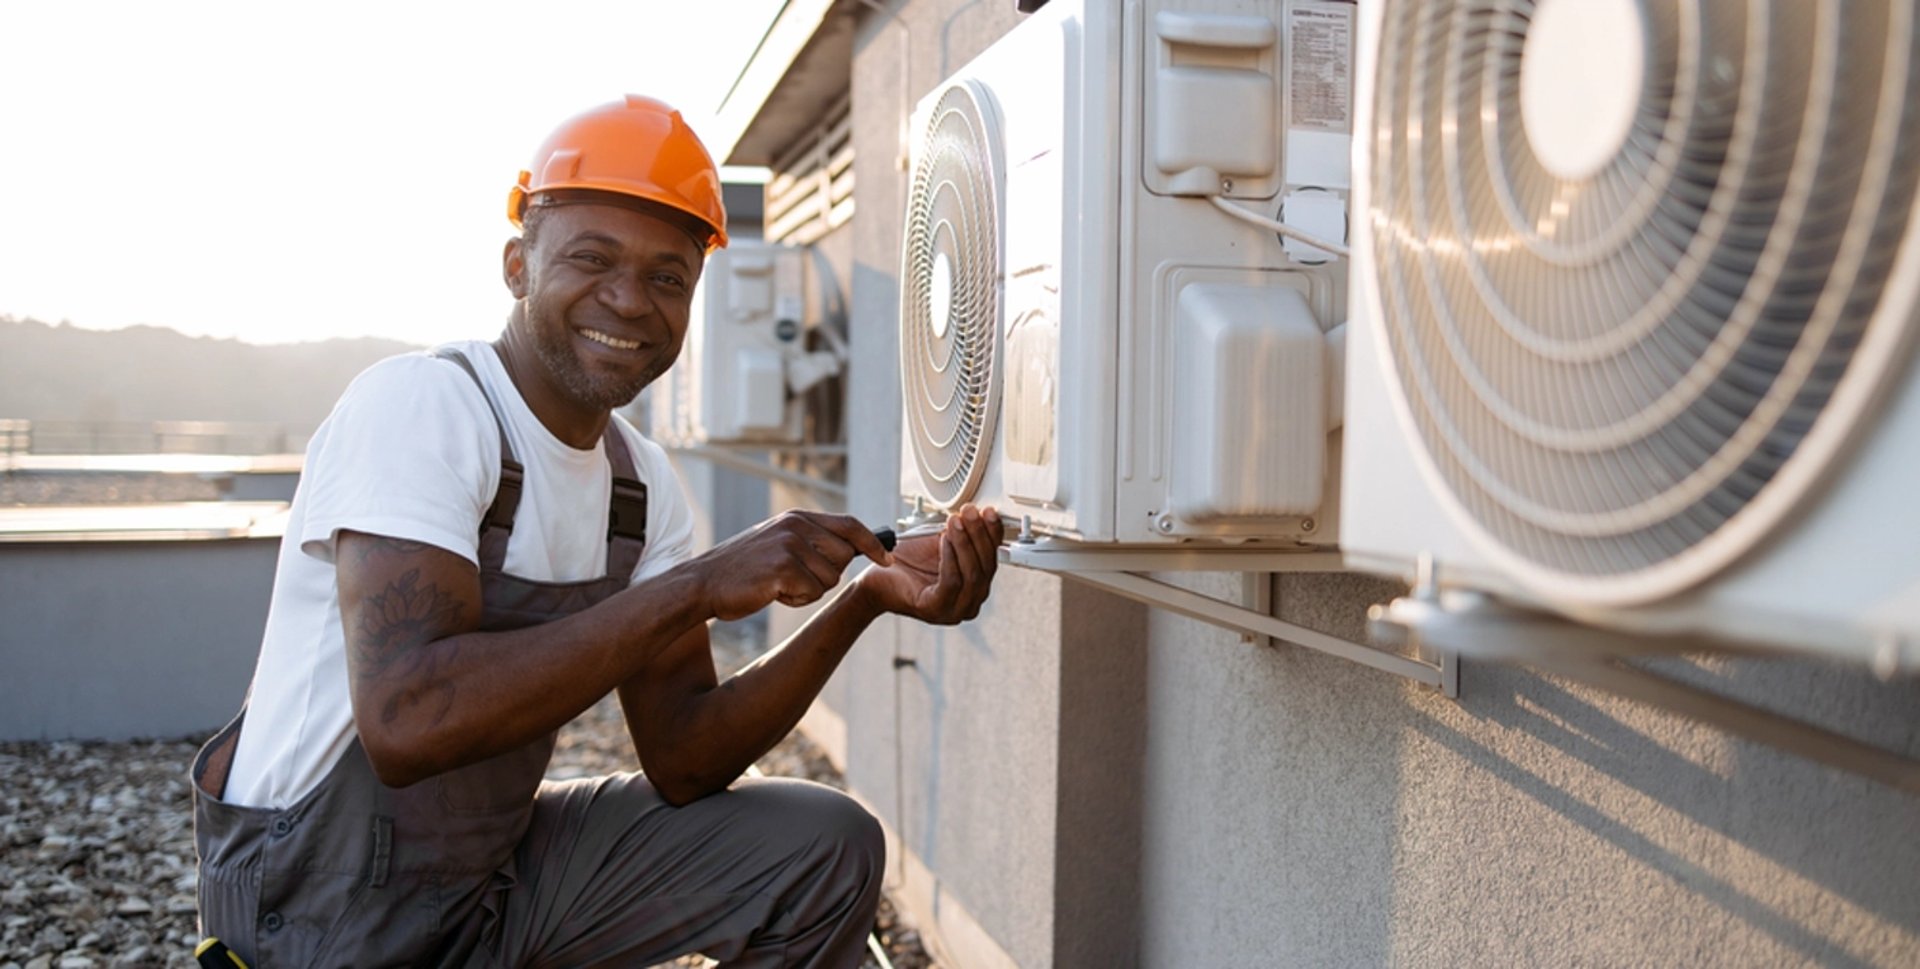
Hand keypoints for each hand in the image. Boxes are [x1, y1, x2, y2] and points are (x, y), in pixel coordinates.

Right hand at [692, 510, 893, 620]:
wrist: (702, 584)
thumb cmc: (742, 571)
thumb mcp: (778, 543)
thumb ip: (811, 540)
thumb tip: (853, 548)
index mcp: (797, 518)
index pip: (850, 524)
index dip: (873, 542)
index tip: (889, 559)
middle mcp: (796, 526)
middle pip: (845, 557)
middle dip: (827, 576)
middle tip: (795, 579)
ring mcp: (789, 545)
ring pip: (829, 579)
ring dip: (808, 591)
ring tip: (778, 585)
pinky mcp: (782, 567)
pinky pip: (812, 593)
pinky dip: (795, 600)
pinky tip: (771, 593)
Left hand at [855, 505, 1003, 623]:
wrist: (876, 580)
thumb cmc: (907, 564)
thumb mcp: (942, 545)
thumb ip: (963, 536)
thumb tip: (980, 515)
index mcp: (974, 587)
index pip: (992, 559)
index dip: (992, 534)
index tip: (989, 512)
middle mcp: (970, 602)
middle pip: (985, 567)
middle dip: (978, 535)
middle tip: (970, 513)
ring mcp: (954, 611)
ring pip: (971, 574)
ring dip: (965, 544)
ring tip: (955, 523)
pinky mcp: (936, 610)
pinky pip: (951, 582)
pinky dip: (950, 558)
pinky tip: (944, 540)